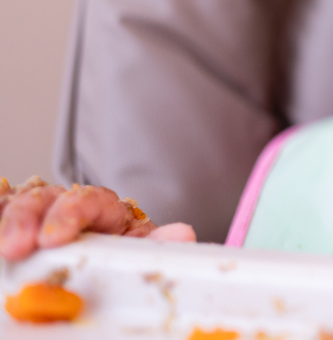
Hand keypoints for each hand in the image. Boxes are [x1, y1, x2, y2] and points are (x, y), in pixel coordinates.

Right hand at [0, 176, 195, 261]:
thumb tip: (183, 235)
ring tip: (3, 247)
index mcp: (104, 209)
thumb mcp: (138, 250)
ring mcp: (41, 216)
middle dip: (28, 219)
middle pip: (45, 198)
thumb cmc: (120, 254)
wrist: (108, 266)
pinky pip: (2, 212)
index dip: (70, 214)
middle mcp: (69, 206)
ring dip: (8, 221)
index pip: (88, 199)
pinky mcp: (21, 228)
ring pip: (20, 204)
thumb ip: (155, 246)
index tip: (55, 237)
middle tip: (16, 247)